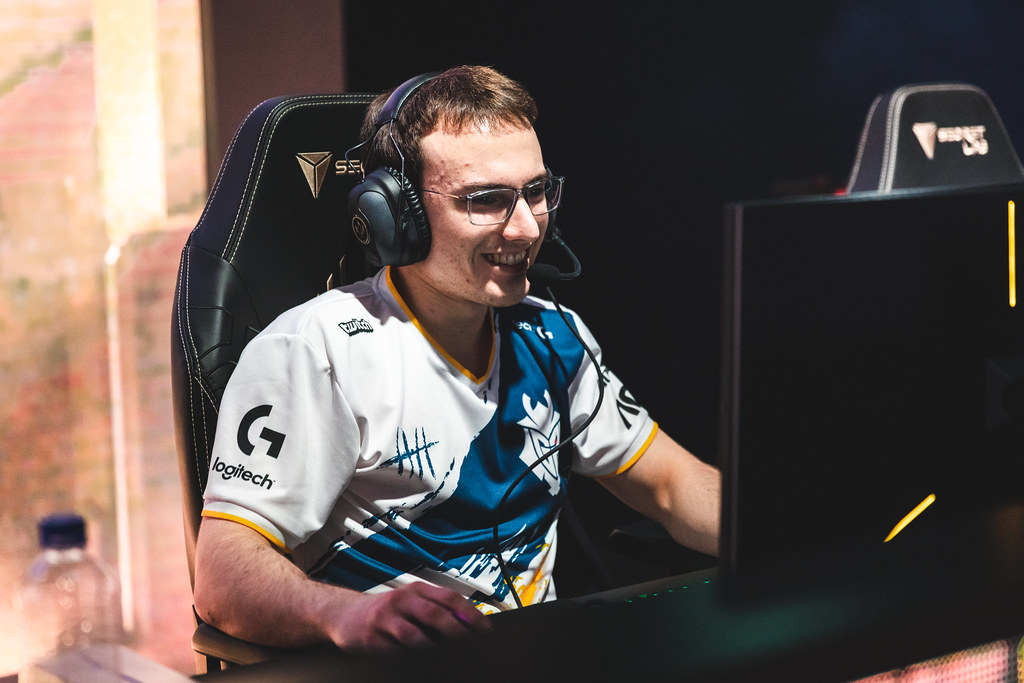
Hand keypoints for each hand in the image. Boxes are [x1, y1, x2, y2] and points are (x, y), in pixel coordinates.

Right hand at [326, 581, 492, 653]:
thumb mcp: (412, 602)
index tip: (486, 630)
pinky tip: (414, 656)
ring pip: (415, 635)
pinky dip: (409, 656)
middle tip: (470, 644)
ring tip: (443, 653)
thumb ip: (438, 609)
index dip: (471, 614)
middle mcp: (402, 600)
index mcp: (417, 590)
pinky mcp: (372, 637)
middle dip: (457, 632)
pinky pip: (396, 651)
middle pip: (435, 615)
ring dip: (433, 647)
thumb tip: (470, 624)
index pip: (451, 599)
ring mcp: (385, 618)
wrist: (344, 614)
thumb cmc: (386, 610)